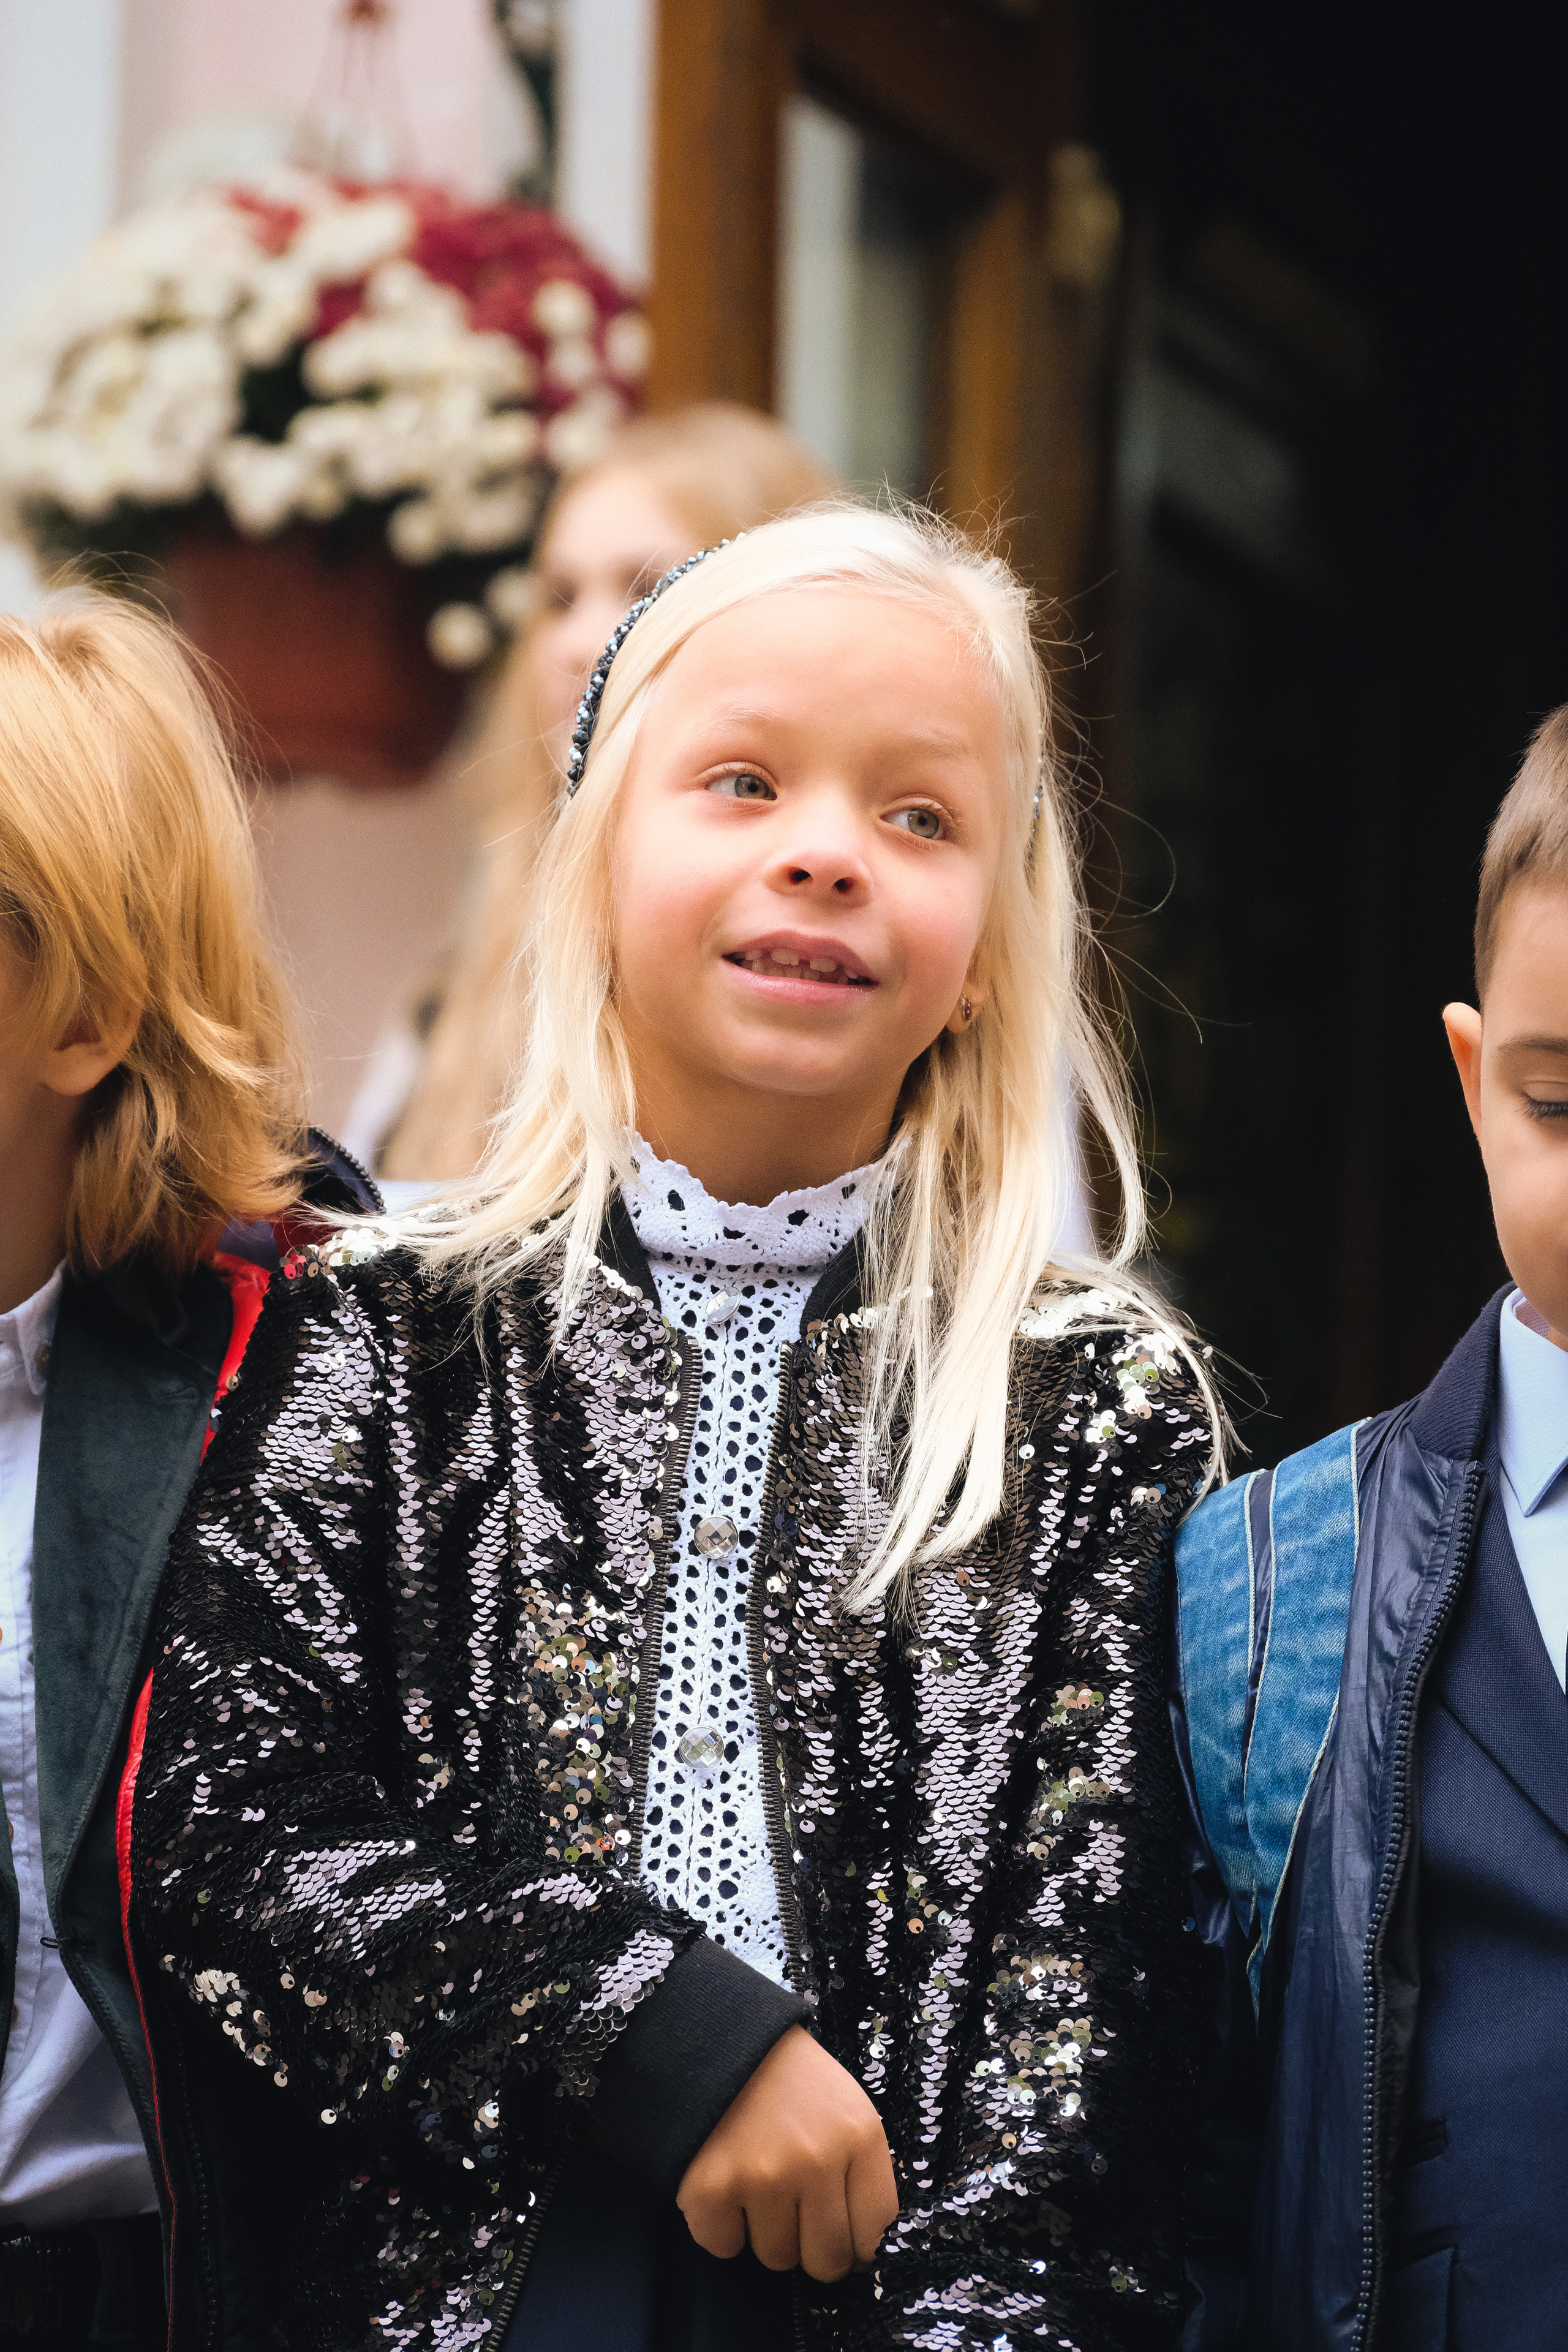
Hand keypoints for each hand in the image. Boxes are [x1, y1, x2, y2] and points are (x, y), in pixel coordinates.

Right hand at [676, 2024, 898, 2280]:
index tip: (841, 2234)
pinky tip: (724, 2184)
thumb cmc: (792, 2082)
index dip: (857, 2244)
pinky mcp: (711, 2190)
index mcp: (859, 2137)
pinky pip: (723, 2246)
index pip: (875, 2236)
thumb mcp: (847, 2109)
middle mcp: (816, 2161)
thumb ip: (861, 2173)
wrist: (720, 2037)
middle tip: (794, 2212)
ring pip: (776, 2258)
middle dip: (811, 2247)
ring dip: (764, 2232)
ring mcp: (762, 2177)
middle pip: (827, 2261)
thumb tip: (864, 2252)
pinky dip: (720, 2226)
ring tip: (756, 2182)